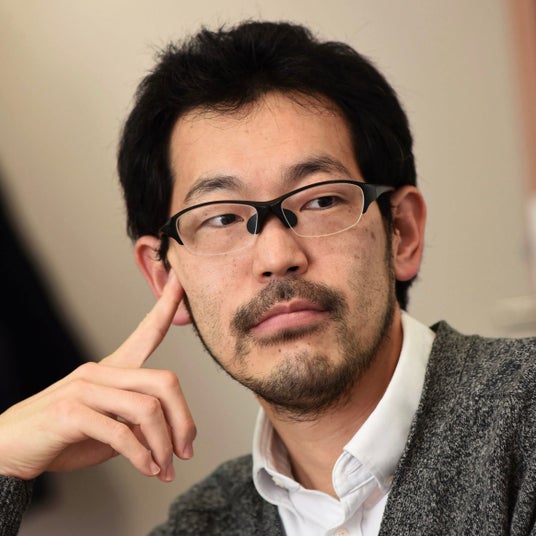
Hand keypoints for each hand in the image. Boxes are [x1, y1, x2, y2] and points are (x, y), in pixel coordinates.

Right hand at [0, 271, 194, 482]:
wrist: (8, 450)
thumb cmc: (63, 437)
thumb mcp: (109, 426)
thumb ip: (138, 421)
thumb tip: (171, 432)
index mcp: (112, 368)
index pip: (146, 332)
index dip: (165, 306)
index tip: (181, 281)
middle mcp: (101, 371)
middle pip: (164, 381)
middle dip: (184, 420)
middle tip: (187, 449)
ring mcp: (84, 388)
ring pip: (147, 409)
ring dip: (163, 444)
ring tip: (165, 467)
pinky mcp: (70, 412)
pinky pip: (121, 434)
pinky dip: (141, 456)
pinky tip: (148, 469)